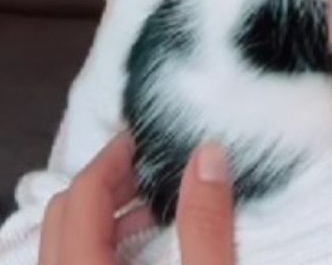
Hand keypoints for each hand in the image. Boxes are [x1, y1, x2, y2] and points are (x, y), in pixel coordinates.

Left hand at [38, 134, 235, 264]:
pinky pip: (75, 263)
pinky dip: (101, 242)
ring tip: (155, 206)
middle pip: (63, 215)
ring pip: (65, 242)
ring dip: (103, 214)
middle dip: (106, 182)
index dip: (113, 158)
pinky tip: (146, 247)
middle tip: (151, 168)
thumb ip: (206, 223)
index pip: (82, 196)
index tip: (146, 138)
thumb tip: (209, 154)